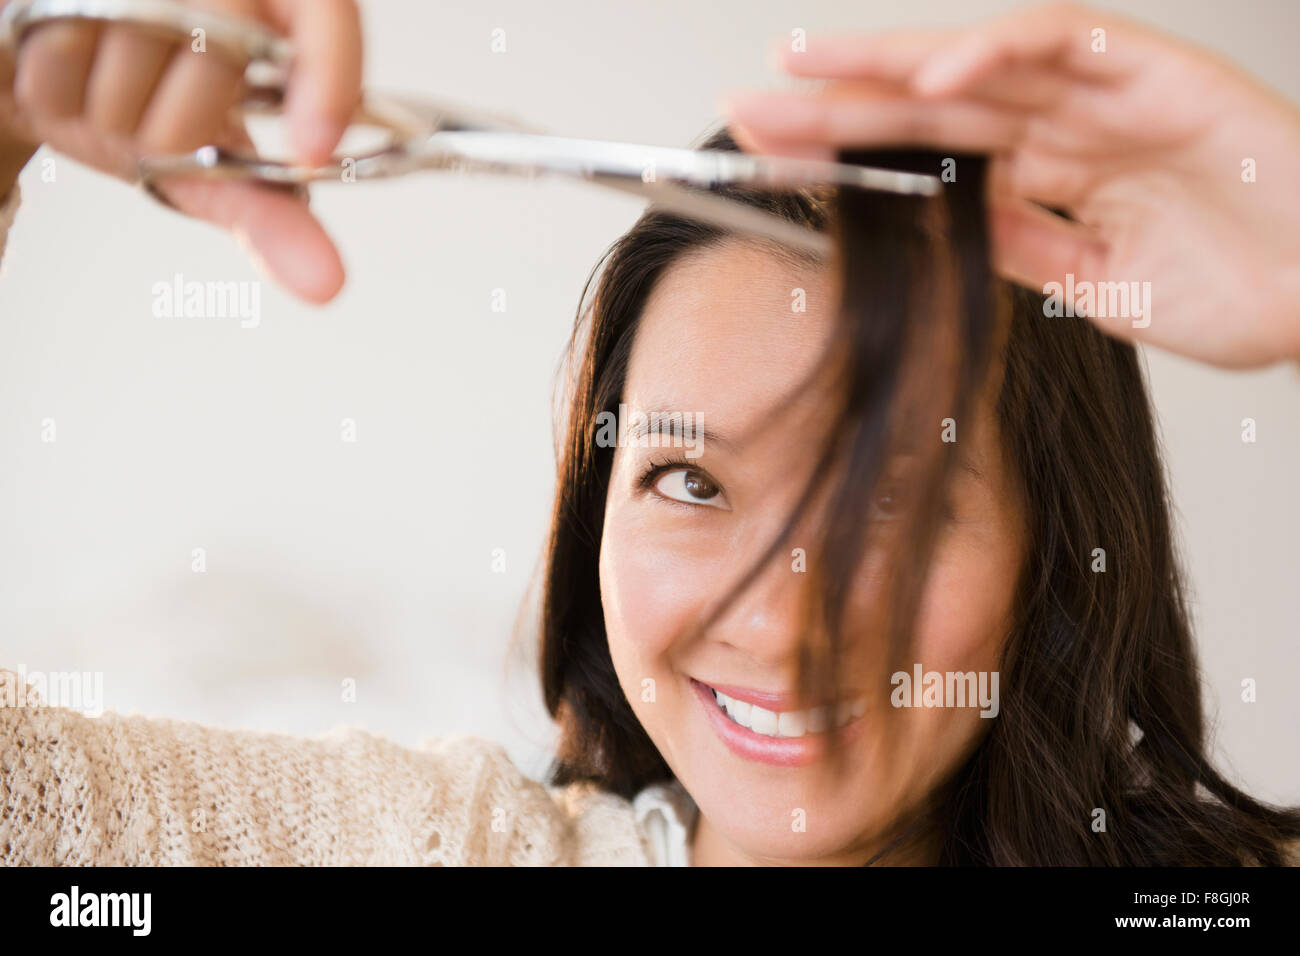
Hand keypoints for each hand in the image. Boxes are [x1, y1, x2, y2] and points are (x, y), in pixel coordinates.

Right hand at [0, 0, 362, 302]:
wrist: (34, 72)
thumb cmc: (142, 108)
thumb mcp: (212, 165)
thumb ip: (271, 216)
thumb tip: (325, 283)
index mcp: (275, 0)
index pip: (326, 14)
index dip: (329, 81)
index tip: (311, 152)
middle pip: (218, 51)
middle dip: (179, 123)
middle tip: (160, 128)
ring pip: (129, 51)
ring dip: (112, 111)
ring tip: (111, 101)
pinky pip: (58, 48)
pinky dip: (60, 92)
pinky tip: (71, 83)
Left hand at [722, 2, 1299, 368]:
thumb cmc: (1235, 288)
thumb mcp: (1092, 283)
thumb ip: (1016, 247)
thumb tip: (932, 233)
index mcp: (1048, 174)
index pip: (927, 154)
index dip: (848, 152)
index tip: (768, 158)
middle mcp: (1065, 124)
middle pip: (930, 102)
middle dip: (837, 101)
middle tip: (751, 105)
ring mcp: (1107, 93)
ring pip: (980, 58)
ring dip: (889, 60)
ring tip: (804, 66)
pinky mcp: (1159, 70)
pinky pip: (1068, 40)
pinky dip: (999, 49)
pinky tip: (934, 75)